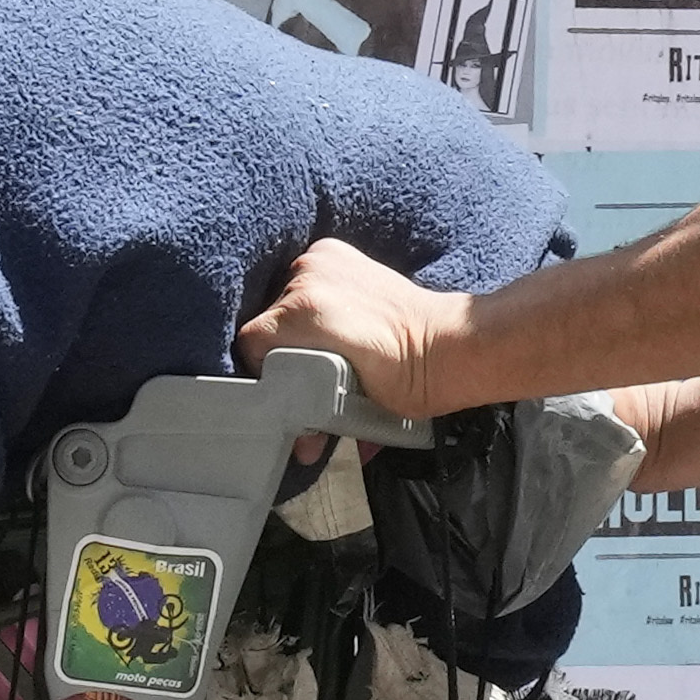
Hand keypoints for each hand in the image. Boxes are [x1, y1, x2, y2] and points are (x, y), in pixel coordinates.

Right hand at [240, 237, 470, 414]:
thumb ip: (316, 419)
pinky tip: (330, 317)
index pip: (251, 344)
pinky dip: (311, 296)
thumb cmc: (408, 380)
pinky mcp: (334, 251)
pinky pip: (304, 277)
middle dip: (284, 349)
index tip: (285, 387)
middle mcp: (306, 278)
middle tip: (307, 371)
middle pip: (267, 320)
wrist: (448, 345)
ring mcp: (321, 259)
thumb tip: (302, 449)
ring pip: (283, 297)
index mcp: (302, 314)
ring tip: (325, 344)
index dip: (265, 371)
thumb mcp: (351, 407)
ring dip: (297, 322)